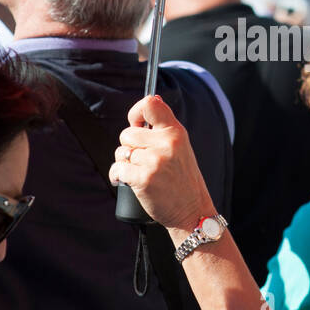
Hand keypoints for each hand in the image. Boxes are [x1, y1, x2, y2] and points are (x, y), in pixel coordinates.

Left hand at [109, 95, 214, 230]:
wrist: (192, 210)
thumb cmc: (183, 179)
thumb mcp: (181, 147)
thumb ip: (165, 127)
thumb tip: (151, 99)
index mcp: (175, 132)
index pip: (150, 104)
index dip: (136, 112)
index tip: (137, 123)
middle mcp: (165, 143)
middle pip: (127, 133)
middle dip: (129, 147)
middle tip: (142, 160)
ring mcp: (154, 161)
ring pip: (121, 153)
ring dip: (124, 163)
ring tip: (139, 173)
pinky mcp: (143, 179)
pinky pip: (117, 169)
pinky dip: (117, 176)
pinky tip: (126, 181)